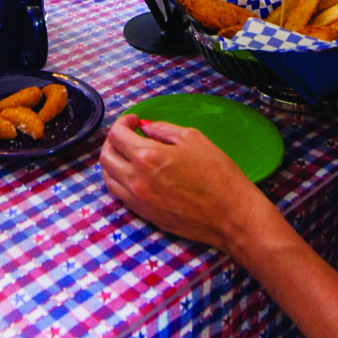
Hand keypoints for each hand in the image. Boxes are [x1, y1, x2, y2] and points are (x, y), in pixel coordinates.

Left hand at [101, 116, 275, 252]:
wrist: (231, 215)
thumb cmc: (218, 176)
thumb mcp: (193, 139)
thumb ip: (163, 129)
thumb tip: (146, 127)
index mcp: (147, 157)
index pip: (117, 135)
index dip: (122, 123)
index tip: (134, 121)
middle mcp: (136, 181)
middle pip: (106, 157)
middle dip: (113, 141)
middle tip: (127, 135)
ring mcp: (139, 201)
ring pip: (108, 179)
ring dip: (113, 162)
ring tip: (128, 154)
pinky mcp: (146, 215)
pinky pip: (121, 195)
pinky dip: (121, 180)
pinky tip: (136, 174)